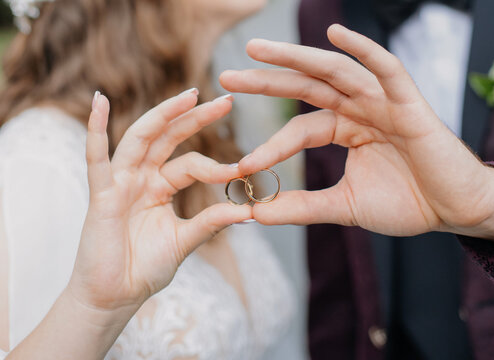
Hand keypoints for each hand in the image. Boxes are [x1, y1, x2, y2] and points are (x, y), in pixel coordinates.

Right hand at [68, 91, 251, 311]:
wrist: (115, 297)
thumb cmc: (145, 268)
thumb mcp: (186, 241)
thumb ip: (212, 222)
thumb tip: (249, 210)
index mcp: (160, 187)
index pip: (190, 163)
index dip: (216, 166)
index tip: (243, 170)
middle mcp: (141, 178)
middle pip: (169, 138)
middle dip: (196, 118)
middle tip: (227, 100)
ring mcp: (120, 183)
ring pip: (141, 139)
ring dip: (163, 115)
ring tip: (189, 96)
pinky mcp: (101, 195)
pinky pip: (96, 159)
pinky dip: (95, 130)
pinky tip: (99, 102)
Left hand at [220, 24, 493, 248]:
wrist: (454, 211)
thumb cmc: (406, 204)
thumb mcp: (343, 206)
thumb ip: (302, 207)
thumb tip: (254, 212)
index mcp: (345, 129)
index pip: (299, 129)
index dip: (270, 145)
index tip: (241, 165)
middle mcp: (359, 109)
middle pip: (306, 87)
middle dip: (267, 79)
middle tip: (226, 75)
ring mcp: (383, 102)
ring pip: (335, 71)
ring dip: (296, 57)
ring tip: (257, 48)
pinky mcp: (410, 103)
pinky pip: (386, 69)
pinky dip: (363, 50)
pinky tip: (335, 34)